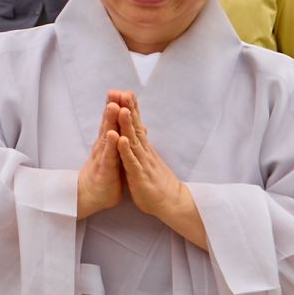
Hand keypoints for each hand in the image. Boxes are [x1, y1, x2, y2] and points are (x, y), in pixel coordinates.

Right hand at [75, 100, 124, 217]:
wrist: (90, 195)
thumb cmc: (105, 174)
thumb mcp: (116, 154)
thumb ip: (122, 138)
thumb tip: (131, 125)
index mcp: (109, 142)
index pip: (114, 120)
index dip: (119, 106)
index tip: (124, 91)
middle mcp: (104, 145)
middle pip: (109, 123)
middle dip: (112, 106)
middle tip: (116, 91)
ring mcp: (103, 156)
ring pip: (107, 135)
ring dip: (109, 120)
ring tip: (113, 106)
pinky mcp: (104, 168)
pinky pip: (108, 156)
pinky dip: (111, 145)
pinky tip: (114, 135)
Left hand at [109, 92, 205, 246]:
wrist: (172, 202)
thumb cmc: (157, 182)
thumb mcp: (148, 160)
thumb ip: (143, 146)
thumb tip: (141, 131)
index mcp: (144, 148)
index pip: (137, 125)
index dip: (132, 109)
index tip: (125, 92)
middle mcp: (145, 152)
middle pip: (136, 127)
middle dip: (130, 109)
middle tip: (125, 92)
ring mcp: (143, 163)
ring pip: (134, 141)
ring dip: (128, 125)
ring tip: (122, 109)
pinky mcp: (140, 176)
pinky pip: (132, 161)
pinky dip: (126, 150)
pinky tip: (122, 139)